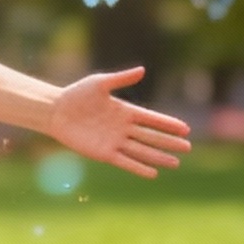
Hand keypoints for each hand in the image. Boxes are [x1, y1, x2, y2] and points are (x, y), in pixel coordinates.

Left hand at [46, 66, 191, 177]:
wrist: (55, 111)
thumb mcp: (100, 83)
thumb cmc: (77, 94)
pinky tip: (153, 173)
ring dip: (158, 157)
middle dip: (169, 142)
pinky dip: (139, 167)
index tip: (185, 129)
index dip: (168, 124)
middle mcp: (123, 128)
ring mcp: (114, 141)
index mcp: (125, 111)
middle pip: (151, 137)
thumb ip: (121, 79)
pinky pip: (125, 162)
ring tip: (176, 163)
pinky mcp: (104, 153)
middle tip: (187, 148)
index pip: (152, 119)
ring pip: (142, 151)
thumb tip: (143, 70)